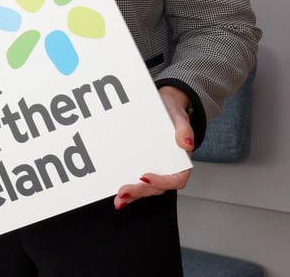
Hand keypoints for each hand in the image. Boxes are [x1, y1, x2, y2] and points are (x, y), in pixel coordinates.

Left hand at [113, 86, 193, 208]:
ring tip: (119, 200)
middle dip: (141, 192)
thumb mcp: (179, 117)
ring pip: (147, 188)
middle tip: (123, 192)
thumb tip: (186, 144)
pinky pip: (138, 181)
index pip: (176, 180)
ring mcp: (156, 169)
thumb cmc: (172, 113)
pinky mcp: (143, 166)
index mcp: (181, 161)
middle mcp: (168, 168)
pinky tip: (118, 194)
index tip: (144, 177)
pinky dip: (130, 189)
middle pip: (158, 188)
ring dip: (134, 195)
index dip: (162, 182)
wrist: (163, 106)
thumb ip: (184, 129)